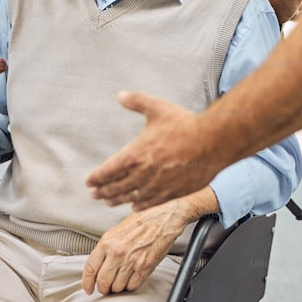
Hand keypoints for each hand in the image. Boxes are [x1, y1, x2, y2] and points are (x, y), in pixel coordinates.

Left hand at [82, 200, 189, 293]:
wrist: (163, 219)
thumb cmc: (142, 221)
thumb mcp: (117, 230)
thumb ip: (106, 247)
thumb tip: (98, 264)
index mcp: (107, 242)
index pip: (90, 268)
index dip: (86, 282)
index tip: (87, 288)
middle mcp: (117, 252)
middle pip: (103, 281)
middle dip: (103, 288)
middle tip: (105, 288)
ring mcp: (131, 261)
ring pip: (117, 287)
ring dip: (118, 288)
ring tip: (120, 281)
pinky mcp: (145, 267)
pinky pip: (133, 286)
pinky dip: (131, 286)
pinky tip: (131, 279)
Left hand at [87, 91, 223, 208]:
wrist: (211, 142)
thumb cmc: (184, 125)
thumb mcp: (157, 108)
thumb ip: (136, 101)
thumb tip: (120, 95)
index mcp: (134, 155)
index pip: (107, 171)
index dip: (96, 178)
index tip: (89, 182)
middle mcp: (142, 174)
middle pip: (116, 187)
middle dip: (103, 191)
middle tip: (95, 194)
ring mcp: (157, 186)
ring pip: (131, 197)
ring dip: (117, 200)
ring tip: (109, 201)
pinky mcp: (172, 193)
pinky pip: (150, 203)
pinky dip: (139, 206)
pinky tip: (134, 206)